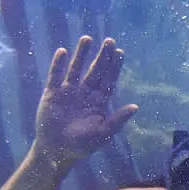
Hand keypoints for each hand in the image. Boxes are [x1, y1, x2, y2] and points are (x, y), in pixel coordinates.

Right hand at [34, 36, 137, 164]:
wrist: (57, 150)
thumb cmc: (82, 145)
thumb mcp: (103, 134)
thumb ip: (118, 120)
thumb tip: (136, 107)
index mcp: (98, 102)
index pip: (108, 80)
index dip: (114, 66)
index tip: (120, 52)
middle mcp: (85, 93)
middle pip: (95, 70)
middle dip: (102, 56)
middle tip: (110, 41)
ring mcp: (68, 92)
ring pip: (76, 68)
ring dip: (81, 54)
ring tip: (87, 39)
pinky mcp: (52, 94)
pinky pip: (55, 75)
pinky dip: (59, 64)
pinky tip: (63, 52)